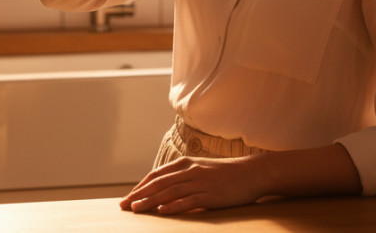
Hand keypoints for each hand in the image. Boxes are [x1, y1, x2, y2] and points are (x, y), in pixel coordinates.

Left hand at [118, 155, 266, 214]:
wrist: (252, 173)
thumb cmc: (226, 174)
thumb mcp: (202, 169)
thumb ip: (184, 176)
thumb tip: (166, 188)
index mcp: (186, 163)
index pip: (157, 176)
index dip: (141, 186)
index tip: (128, 197)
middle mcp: (190, 171)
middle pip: (158, 184)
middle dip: (139, 195)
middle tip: (123, 206)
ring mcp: (199, 182)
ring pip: (169, 192)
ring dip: (150, 201)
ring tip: (135, 209)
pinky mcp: (210, 195)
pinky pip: (188, 201)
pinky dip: (173, 206)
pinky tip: (161, 211)